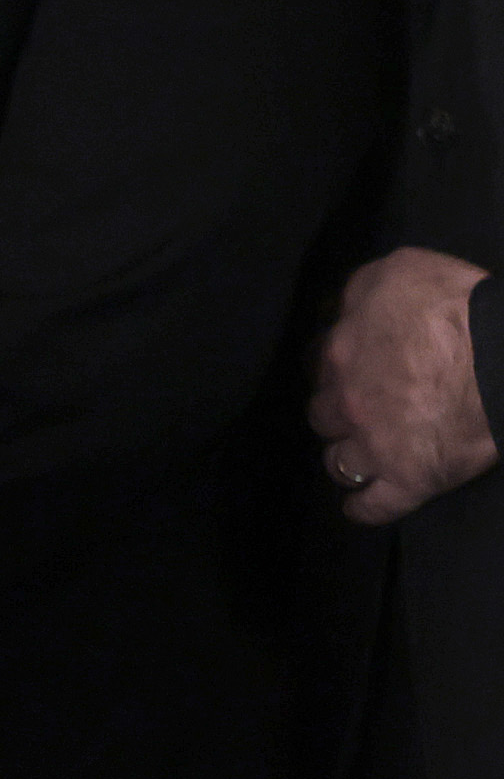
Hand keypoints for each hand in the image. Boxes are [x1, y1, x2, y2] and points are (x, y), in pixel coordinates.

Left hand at [314, 248, 495, 526]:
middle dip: (340, 413)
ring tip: (363, 456)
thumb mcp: (401, 270)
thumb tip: (348, 304)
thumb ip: (365, 290)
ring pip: (339, 462)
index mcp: (342, 350)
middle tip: (363, 411)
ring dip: (348, 458)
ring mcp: (374, 444)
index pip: (319, 363)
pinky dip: (366, 508)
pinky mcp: (409, 479)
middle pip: (324, 414)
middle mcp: (347, 401)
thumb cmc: (460, 304)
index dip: (336, 366)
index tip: (351, 369)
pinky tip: (361, 507)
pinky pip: (373, 506)